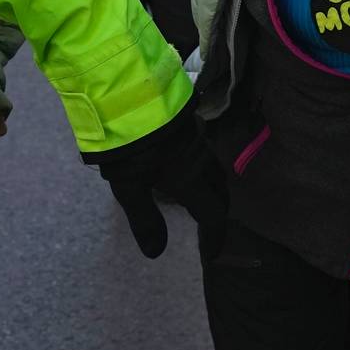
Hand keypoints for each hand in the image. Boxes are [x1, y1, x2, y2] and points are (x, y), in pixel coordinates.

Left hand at [97, 101, 228, 260]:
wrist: (129, 96)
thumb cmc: (129, 145)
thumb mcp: (130, 187)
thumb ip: (145, 220)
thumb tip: (155, 254)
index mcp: (190, 180)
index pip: (212, 214)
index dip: (214, 236)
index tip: (211, 253)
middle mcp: (201, 162)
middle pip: (221, 193)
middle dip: (218, 214)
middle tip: (209, 229)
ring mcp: (198, 141)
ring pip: (216, 172)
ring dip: (214, 191)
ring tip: (202, 202)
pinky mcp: (190, 127)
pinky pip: (207, 157)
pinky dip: (206, 173)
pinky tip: (191, 171)